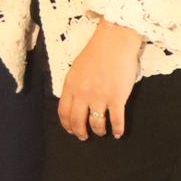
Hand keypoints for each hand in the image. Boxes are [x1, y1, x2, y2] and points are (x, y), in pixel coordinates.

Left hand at [57, 20, 143, 139]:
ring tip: (101, 132)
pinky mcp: (117, 98)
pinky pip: (116, 121)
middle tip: (84, 137)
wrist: (114, 43)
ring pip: (96, 124)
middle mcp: (83, 94)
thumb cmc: (96, 53)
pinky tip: (117, 133)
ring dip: (98, 131)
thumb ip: (74, 85)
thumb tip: (73, 100)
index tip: (70, 130)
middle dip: (80, 132)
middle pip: (77, 121)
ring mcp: (100, 97)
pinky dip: (117, 130)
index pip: (63, 111)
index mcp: (70, 85)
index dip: (67, 124)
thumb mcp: (76, 68)